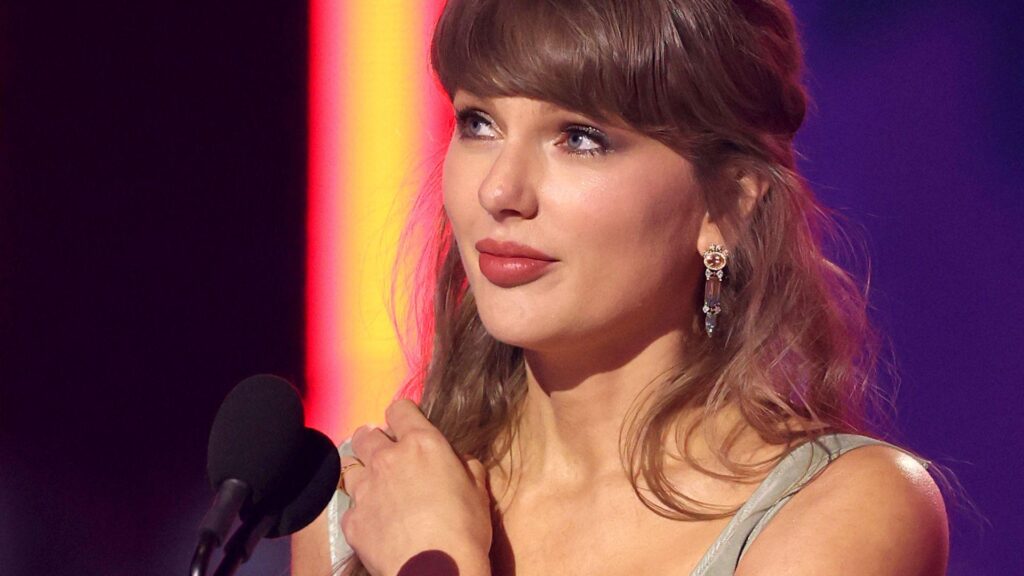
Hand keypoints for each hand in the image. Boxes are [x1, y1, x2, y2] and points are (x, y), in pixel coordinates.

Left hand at [340, 399, 492, 575]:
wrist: (437, 571)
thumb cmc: (465, 530)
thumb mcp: (478, 490)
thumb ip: (465, 466)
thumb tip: (458, 460)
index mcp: (422, 444)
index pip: (400, 410)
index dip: (403, 416)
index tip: (407, 425)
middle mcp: (388, 459)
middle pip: (366, 435)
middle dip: (374, 441)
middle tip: (386, 456)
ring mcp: (365, 489)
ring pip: (351, 467)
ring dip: (363, 473)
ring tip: (377, 489)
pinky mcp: (352, 519)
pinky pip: (351, 506)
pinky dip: (361, 511)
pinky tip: (376, 524)